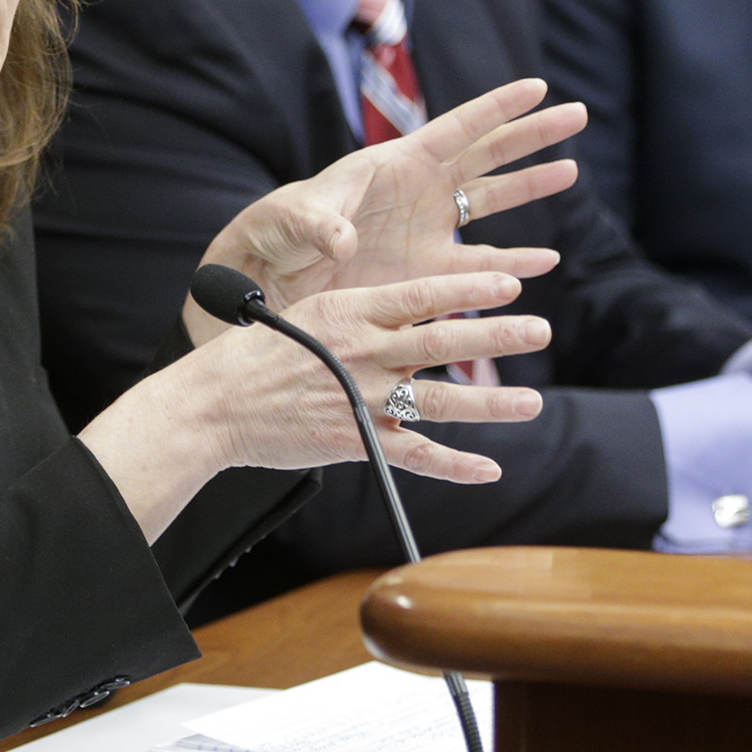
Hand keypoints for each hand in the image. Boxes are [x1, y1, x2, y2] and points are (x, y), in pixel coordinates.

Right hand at [84, 271, 548, 540]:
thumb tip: (398, 306)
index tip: (509, 283)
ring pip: (439, 399)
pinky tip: (489, 468)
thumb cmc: (251, 355)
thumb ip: (353, 312)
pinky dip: (455, 465)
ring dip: (491, 402)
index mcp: (347, 310)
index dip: (470, 289)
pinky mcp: (355, 441)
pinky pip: (415, 456)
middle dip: (497, 336)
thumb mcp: (301, 311)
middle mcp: (361, 350)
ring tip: (532, 402)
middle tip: (540, 331)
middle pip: (442, 340)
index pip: (421, 294)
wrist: (211, 406)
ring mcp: (361, 398)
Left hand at [183, 79, 585, 344]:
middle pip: (489, 156)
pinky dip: (514, 263)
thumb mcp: (291, 219)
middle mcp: (420, 192)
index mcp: (395, 164)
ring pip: (493, 203)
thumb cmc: (273, 234)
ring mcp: (427, 232)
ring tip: (571, 170)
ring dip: (532, 187)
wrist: (267, 280)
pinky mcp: (426, 274)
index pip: (457, 128)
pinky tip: (545, 260)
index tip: (539, 85)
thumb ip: (318, 223)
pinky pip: (480, 266)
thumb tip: (341, 241)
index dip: (498, 106)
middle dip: (533, 135)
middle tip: (579, 113)